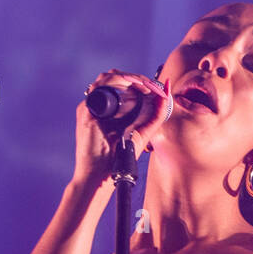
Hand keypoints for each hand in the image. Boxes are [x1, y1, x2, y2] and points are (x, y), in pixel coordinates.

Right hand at [73, 69, 172, 185]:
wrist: (98, 176)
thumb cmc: (117, 160)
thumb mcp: (142, 133)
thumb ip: (154, 116)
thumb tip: (166, 95)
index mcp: (110, 109)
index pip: (123, 85)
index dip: (140, 82)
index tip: (157, 88)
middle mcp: (99, 105)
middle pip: (116, 77)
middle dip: (138, 78)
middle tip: (153, 86)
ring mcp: (91, 106)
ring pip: (109, 77)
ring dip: (130, 78)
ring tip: (146, 86)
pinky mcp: (86, 110)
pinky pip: (101, 86)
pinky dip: (119, 82)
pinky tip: (134, 88)